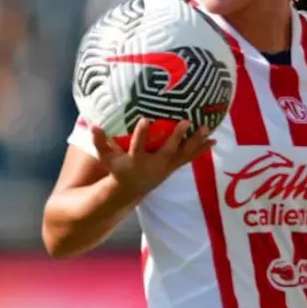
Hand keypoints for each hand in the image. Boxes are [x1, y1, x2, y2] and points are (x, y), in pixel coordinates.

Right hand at [90, 118, 213, 198]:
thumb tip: (93, 125)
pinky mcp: (174, 166)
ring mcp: (166, 167)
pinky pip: (189, 157)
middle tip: (186, 121)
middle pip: (168, 151)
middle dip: (177, 137)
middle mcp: (154, 164)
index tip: (145, 119)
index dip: (142, 134)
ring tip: (206, 128)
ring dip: (195, 142)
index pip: (139, 146)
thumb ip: (100, 142)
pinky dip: (201, 149)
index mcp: (137, 160)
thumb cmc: (118, 169)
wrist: (132, 188)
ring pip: (183, 154)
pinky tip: (213, 140)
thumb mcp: (107, 158)